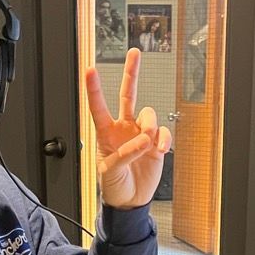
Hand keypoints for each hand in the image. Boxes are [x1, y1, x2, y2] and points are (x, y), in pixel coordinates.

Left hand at [86, 47, 170, 208]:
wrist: (130, 201)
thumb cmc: (113, 185)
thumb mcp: (109, 171)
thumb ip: (125, 154)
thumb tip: (144, 141)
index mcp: (106, 133)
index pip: (99, 107)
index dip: (94, 89)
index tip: (90, 70)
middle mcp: (124, 129)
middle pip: (127, 95)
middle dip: (131, 73)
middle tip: (134, 54)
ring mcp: (141, 135)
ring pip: (149, 115)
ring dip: (149, 126)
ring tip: (147, 144)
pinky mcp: (156, 145)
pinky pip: (163, 133)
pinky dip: (163, 139)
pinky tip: (159, 149)